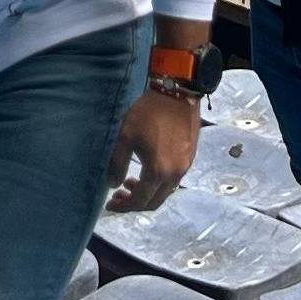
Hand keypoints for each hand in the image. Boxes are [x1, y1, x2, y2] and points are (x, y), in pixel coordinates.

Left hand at [104, 90, 198, 211]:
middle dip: (135, 203)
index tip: (110, 203)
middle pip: (154, 202)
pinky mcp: (190, 158)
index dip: (124, 206)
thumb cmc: (149, 113)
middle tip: (119, 195)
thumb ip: (117, 164)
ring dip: (148, 192)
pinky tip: (148, 170)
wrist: (177, 93)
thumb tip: (112, 185)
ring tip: (130, 182)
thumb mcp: (125, 137)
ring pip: (165, 192)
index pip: (140, 200)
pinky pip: (173, 180)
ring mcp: (185, 166)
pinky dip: (159, 183)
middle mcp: (175, 174)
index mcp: (158, 172)